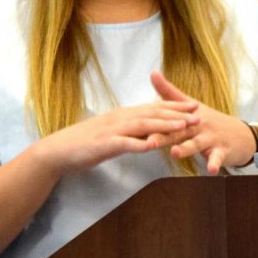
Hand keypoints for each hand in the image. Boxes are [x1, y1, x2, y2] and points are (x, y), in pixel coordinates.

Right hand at [35, 100, 200, 174]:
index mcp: (123, 115)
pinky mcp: (103, 145)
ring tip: (182, 126)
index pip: (153, 108)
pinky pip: (124, 144)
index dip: (175, 106)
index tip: (194, 106)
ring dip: (164, 125)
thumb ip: (132, 132)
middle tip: (198, 114)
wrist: (58, 151)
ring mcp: (111, 130)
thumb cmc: (86, 144)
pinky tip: (153, 146)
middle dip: (177, 113)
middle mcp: (119, 119)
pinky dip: (139, 144)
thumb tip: (150, 132)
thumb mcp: (114, 135)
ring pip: (142, 125)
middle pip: (153, 113)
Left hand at [150, 71, 254, 173]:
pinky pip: (217, 158)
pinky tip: (210, 170)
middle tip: (149, 141)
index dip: (154, 121)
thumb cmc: (211, 120)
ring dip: (186, 149)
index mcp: (187, 116)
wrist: (241, 135)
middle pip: (179, 131)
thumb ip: (169, 92)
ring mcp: (211, 138)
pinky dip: (214, 163)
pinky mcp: (222, 151)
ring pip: (196, 144)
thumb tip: (152, 72)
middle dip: (164, 136)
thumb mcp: (191, 105)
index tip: (137, 124)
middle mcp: (198, 126)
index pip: (169, 118)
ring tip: (175, 153)